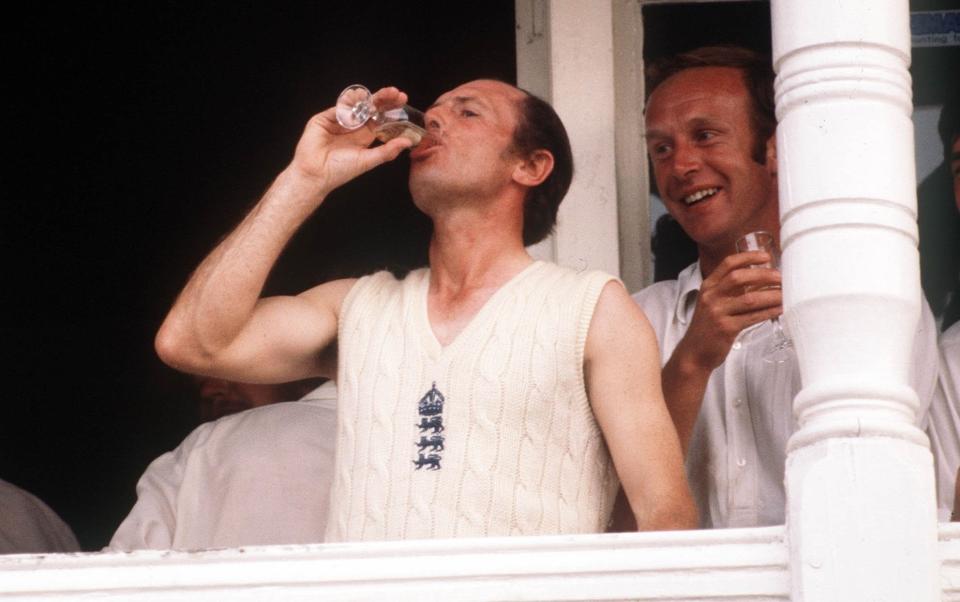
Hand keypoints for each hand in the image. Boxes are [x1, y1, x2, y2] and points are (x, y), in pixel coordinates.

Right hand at [287, 87, 414, 193]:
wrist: (315, 175)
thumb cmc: (339, 171)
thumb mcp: (368, 160)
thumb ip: (387, 150)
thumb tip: (407, 141)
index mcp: (364, 135)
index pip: (379, 117)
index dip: (390, 108)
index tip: (402, 99)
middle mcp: (352, 126)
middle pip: (369, 107)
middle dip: (383, 99)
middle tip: (396, 93)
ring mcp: (338, 121)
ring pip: (355, 104)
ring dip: (369, 98)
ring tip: (384, 94)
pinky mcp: (323, 119)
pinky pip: (337, 108)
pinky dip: (348, 105)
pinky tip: (359, 103)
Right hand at [678, 251, 782, 371]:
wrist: (693, 353)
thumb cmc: (707, 328)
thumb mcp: (712, 304)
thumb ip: (729, 291)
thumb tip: (760, 280)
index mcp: (708, 287)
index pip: (728, 264)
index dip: (748, 257)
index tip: (766, 256)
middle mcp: (711, 296)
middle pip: (739, 277)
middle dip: (763, 274)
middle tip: (780, 277)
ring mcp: (717, 312)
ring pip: (749, 299)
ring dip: (771, 295)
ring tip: (785, 294)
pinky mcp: (726, 328)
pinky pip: (753, 317)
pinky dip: (769, 312)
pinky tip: (779, 309)